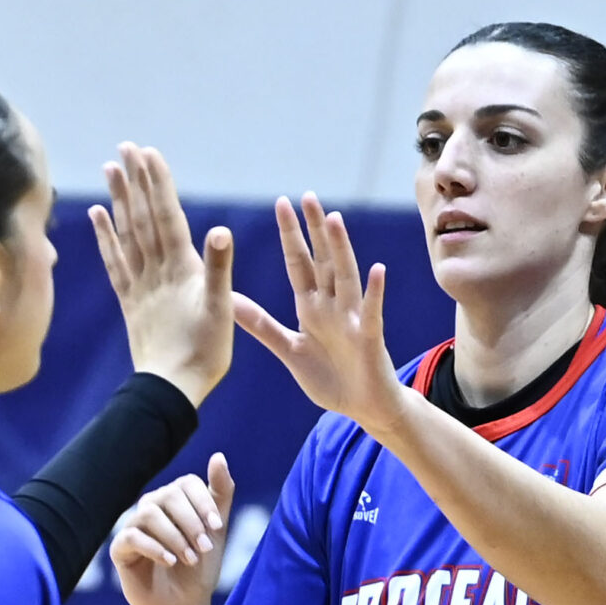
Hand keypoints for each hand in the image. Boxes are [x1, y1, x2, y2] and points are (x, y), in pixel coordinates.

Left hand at [90, 144, 233, 406]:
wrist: (172, 389)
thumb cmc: (203, 353)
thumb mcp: (221, 310)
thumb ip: (218, 269)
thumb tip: (219, 230)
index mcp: (180, 269)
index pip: (167, 217)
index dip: (158, 184)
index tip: (148, 153)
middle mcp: (156, 271)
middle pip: (144, 218)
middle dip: (136, 181)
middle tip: (126, 148)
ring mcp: (140, 285)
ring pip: (127, 234)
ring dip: (120, 199)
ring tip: (111, 169)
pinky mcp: (131, 301)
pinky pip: (115, 262)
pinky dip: (105, 236)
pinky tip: (97, 215)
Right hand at [114, 454, 233, 604]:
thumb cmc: (200, 567)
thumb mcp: (216, 530)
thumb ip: (220, 493)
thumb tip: (218, 455)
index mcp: (174, 499)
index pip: (186, 484)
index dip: (203, 502)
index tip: (218, 528)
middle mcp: (151, 507)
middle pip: (168, 496)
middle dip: (191, 522)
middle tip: (205, 547)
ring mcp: (133, 526)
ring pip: (149, 514)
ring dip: (174, 536)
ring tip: (190, 559)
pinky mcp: (120, 549)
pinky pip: (131, 537)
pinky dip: (154, 548)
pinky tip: (170, 562)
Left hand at [233, 194, 408, 437]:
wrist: (363, 408)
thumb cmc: (330, 379)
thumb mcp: (289, 350)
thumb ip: (261, 325)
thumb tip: (229, 300)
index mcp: (311, 308)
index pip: (299, 264)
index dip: (290, 235)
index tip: (280, 203)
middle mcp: (333, 306)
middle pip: (322, 260)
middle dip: (314, 230)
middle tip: (306, 196)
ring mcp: (352, 319)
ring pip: (346, 277)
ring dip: (341, 249)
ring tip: (334, 219)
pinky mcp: (369, 338)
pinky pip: (372, 312)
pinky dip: (374, 293)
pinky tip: (376, 270)